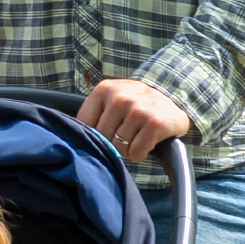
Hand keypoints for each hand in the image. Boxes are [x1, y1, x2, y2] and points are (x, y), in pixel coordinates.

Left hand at [77, 76, 193, 156]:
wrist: (173, 98)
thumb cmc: (135, 105)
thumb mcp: (111, 100)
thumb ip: (93, 114)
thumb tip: (71, 140)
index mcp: (104, 90)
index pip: (85, 126)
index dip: (95, 136)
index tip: (107, 131)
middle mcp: (120, 97)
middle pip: (102, 139)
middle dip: (113, 143)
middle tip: (126, 133)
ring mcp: (138, 109)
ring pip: (119, 148)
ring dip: (127, 149)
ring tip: (137, 135)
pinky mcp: (155, 123)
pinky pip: (136, 153)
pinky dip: (140, 154)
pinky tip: (147, 141)